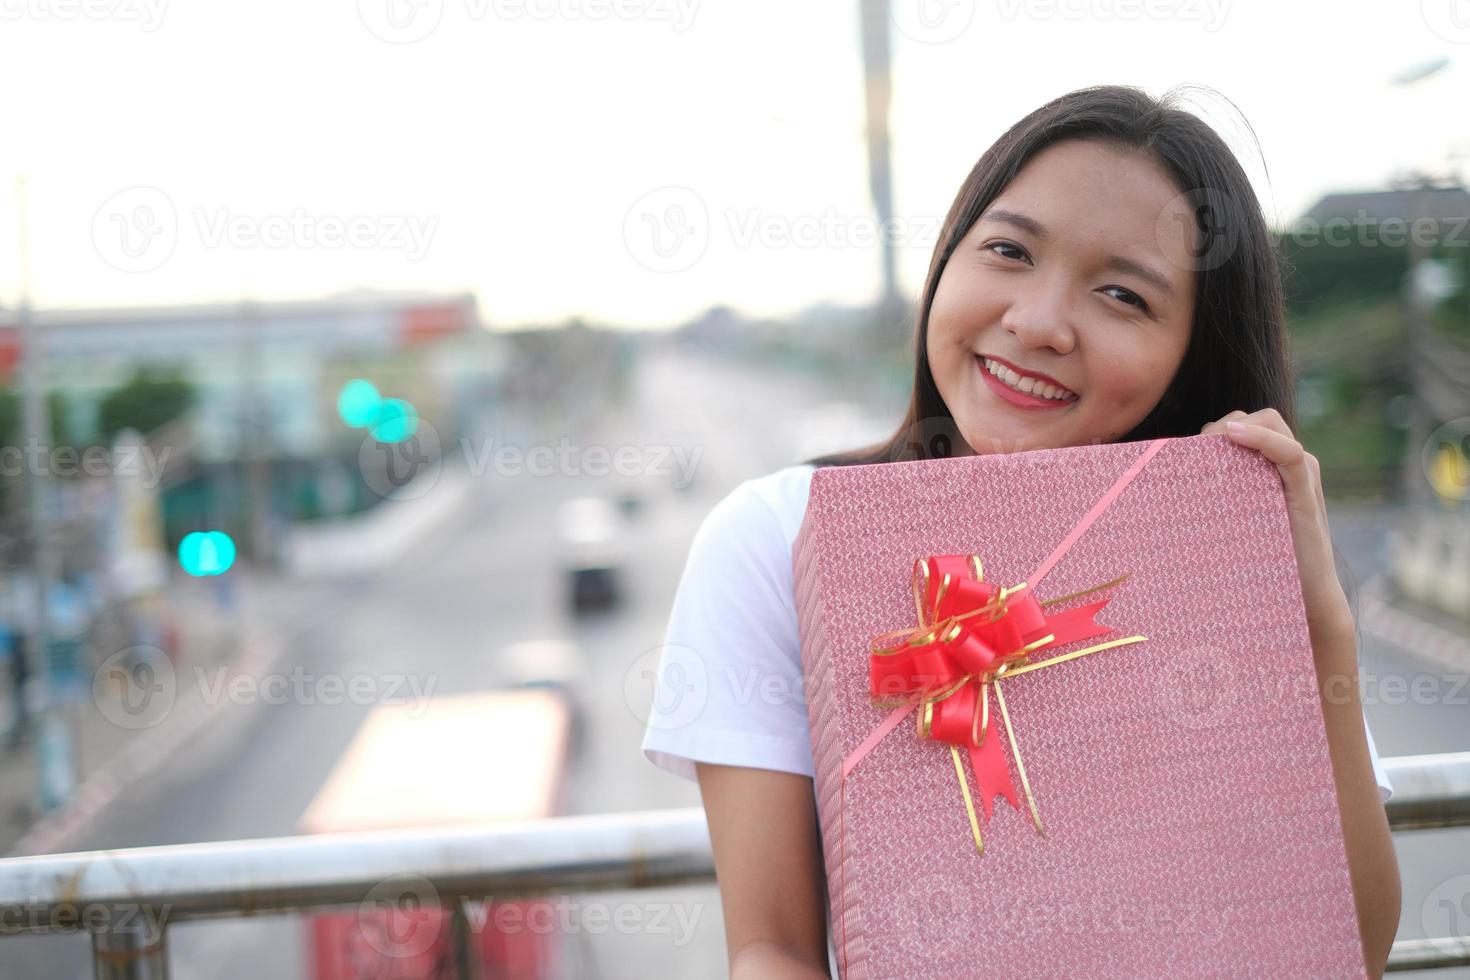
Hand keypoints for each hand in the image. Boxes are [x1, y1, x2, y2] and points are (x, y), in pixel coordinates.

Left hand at [1200, 409, 1353, 645]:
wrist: (1302, 595)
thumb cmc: (1261, 562)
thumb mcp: (1234, 521)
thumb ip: (1217, 500)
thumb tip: (1162, 494)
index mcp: (1272, 467)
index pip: (1244, 424)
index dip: (1217, 430)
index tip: (1188, 450)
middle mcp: (1290, 462)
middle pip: (1256, 418)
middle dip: (1222, 428)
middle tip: (1195, 453)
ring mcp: (1301, 472)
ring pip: (1270, 423)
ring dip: (1237, 429)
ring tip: (1209, 448)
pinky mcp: (1305, 489)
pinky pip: (1288, 452)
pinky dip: (1262, 438)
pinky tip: (1234, 437)